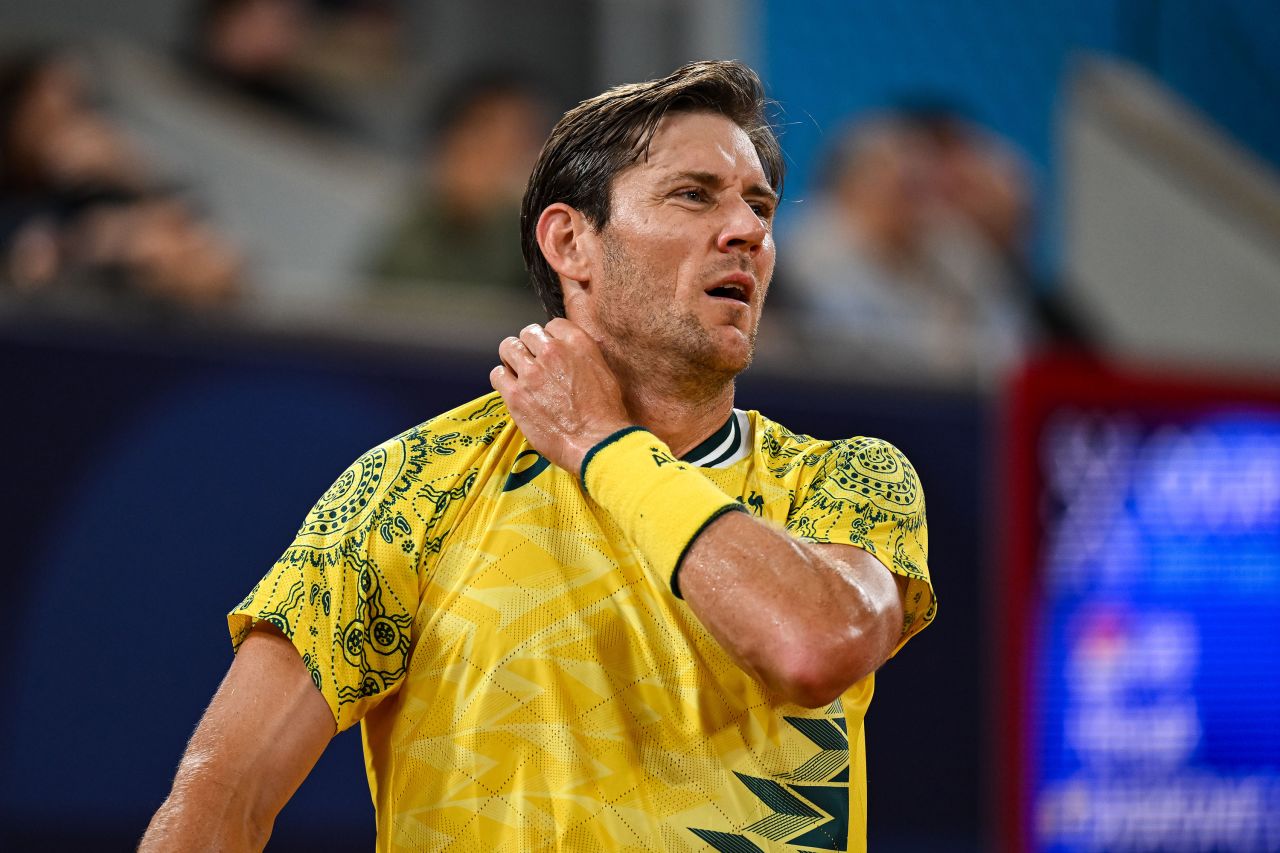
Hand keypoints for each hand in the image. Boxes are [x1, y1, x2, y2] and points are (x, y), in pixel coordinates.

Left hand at [490, 319, 631, 477]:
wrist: (596, 441)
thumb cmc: (605, 414)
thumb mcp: (603, 372)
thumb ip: (583, 356)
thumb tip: (571, 355)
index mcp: (577, 343)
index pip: (552, 325)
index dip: (550, 339)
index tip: (549, 351)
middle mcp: (552, 352)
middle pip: (528, 333)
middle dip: (530, 346)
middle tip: (533, 362)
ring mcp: (531, 373)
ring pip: (508, 348)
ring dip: (513, 358)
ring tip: (519, 372)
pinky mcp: (516, 395)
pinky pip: (497, 374)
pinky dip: (502, 378)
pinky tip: (511, 387)